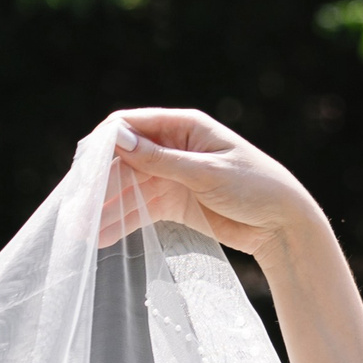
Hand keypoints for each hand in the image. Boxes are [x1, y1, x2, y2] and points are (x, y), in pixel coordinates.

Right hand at [96, 107, 324, 256]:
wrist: (286, 227)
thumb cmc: (256, 188)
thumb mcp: (207, 173)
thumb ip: (162, 160)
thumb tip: (117, 139)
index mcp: (185, 126)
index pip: (131, 126)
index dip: (105, 144)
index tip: (85, 169)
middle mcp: (175, 147)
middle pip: (125, 160)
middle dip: (100, 183)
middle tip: (76, 208)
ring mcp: (174, 176)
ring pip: (130, 188)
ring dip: (107, 207)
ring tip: (81, 229)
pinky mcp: (176, 203)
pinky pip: (142, 210)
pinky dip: (123, 222)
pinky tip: (102, 237)